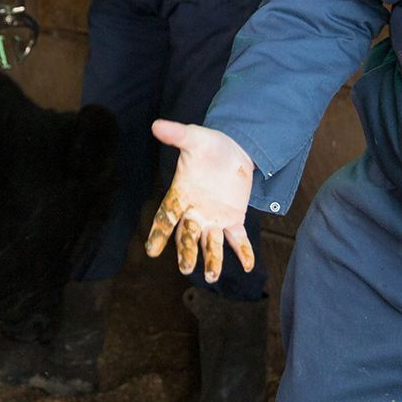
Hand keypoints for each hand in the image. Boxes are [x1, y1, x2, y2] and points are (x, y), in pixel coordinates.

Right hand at [145, 120, 254, 283]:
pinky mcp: (233, 219)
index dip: (159, 233)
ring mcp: (214, 218)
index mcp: (181, 194)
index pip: (167, 216)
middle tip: (186, 267)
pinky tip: (249, 265)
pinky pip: (237, 239)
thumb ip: (177, 134)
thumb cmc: (209, 145)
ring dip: (212, 259)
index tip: (152, 250)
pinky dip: (243, 252)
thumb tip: (156, 124)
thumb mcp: (195, 137)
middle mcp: (194, 211)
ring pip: (211, 243)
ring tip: (212, 276)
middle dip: (187, 251)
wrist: (233, 149)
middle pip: (188, 235)